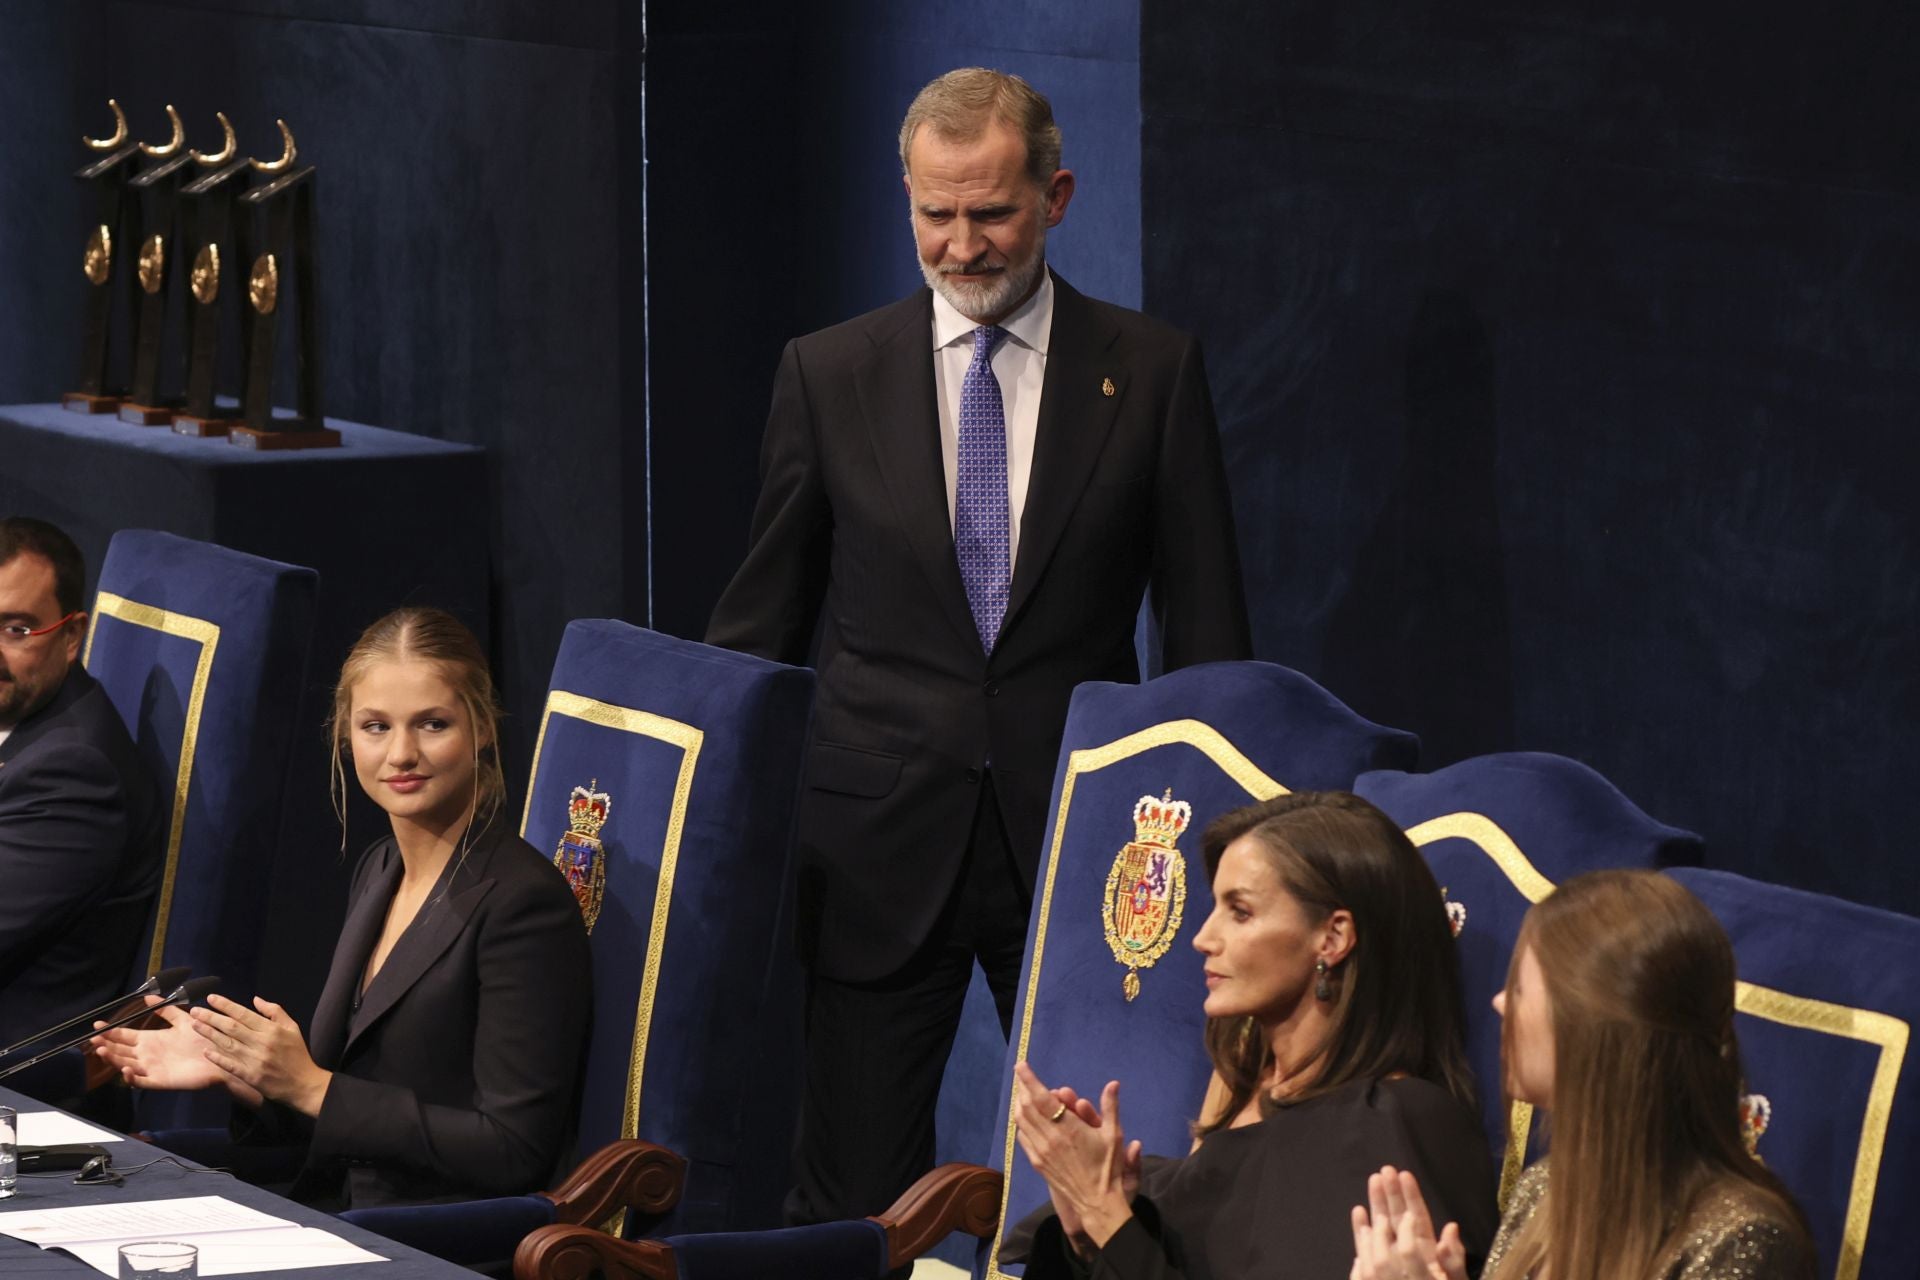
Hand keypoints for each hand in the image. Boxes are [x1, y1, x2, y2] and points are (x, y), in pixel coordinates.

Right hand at [90, 995, 261, 1105]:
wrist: (221, 1055)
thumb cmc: (204, 1039)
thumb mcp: (184, 1020)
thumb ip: (166, 1009)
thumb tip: (148, 997)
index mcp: (151, 1040)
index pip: (125, 1036)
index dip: (111, 1031)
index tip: (97, 1025)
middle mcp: (148, 1055)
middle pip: (121, 1050)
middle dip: (106, 1045)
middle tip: (93, 1038)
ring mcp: (152, 1068)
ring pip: (126, 1065)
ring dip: (114, 1059)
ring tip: (103, 1050)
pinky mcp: (160, 1081)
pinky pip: (142, 1081)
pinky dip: (132, 1078)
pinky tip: (125, 1069)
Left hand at [191, 994, 331, 1116]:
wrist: (303, 1083)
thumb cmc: (297, 1054)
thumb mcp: (292, 1028)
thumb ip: (275, 1012)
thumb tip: (256, 1000)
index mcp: (271, 1030)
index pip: (244, 1014)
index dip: (226, 1005)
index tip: (211, 998)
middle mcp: (261, 1043)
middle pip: (231, 1027)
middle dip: (211, 1017)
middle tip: (195, 1011)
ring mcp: (254, 1060)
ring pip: (227, 1044)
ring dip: (209, 1034)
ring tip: (195, 1025)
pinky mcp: (250, 1076)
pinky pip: (230, 1065)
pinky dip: (217, 1058)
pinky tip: (205, 1051)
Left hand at [1012, 1062, 1136, 1248]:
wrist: (1096, 1203)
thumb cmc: (1108, 1168)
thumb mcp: (1115, 1136)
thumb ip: (1111, 1107)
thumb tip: (1113, 1083)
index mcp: (1068, 1129)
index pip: (1041, 1098)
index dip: (1029, 1079)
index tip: (1021, 1065)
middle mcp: (1050, 1138)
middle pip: (1026, 1106)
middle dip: (1021, 1087)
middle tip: (1020, 1074)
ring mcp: (1041, 1151)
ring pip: (1022, 1121)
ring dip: (1019, 1103)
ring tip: (1022, 1092)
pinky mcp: (1037, 1163)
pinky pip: (1024, 1137)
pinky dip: (1022, 1123)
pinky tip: (1026, 1117)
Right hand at [1349, 1166, 1466, 1279]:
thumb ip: (1453, 1259)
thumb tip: (1451, 1227)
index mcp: (1428, 1254)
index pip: (1417, 1218)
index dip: (1412, 1196)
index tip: (1404, 1174)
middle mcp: (1411, 1253)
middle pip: (1399, 1218)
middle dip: (1392, 1194)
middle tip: (1383, 1170)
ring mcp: (1396, 1262)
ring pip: (1385, 1229)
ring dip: (1379, 1204)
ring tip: (1373, 1180)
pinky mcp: (1379, 1273)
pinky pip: (1370, 1250)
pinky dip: (1363, 1232)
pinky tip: (1358, 1214)